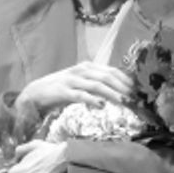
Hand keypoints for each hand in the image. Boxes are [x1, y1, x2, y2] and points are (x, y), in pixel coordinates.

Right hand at [14, 61, 133, 116]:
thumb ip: (97, 85)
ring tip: (124, 102)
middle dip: (123, 87)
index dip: (126, 80)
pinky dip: (91, 100)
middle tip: (134, 98)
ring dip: (112, 93)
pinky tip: (100, 106)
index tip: (137, 91)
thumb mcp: (81, 84)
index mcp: (87, 67)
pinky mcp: (62, 91)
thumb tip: (119, 93)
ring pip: (96, 85)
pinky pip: (80, 95)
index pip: (112, 71)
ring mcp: (71, 80)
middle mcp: (80, 71)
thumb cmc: (61, 90)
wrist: (35, 93)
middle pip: (107, 77)